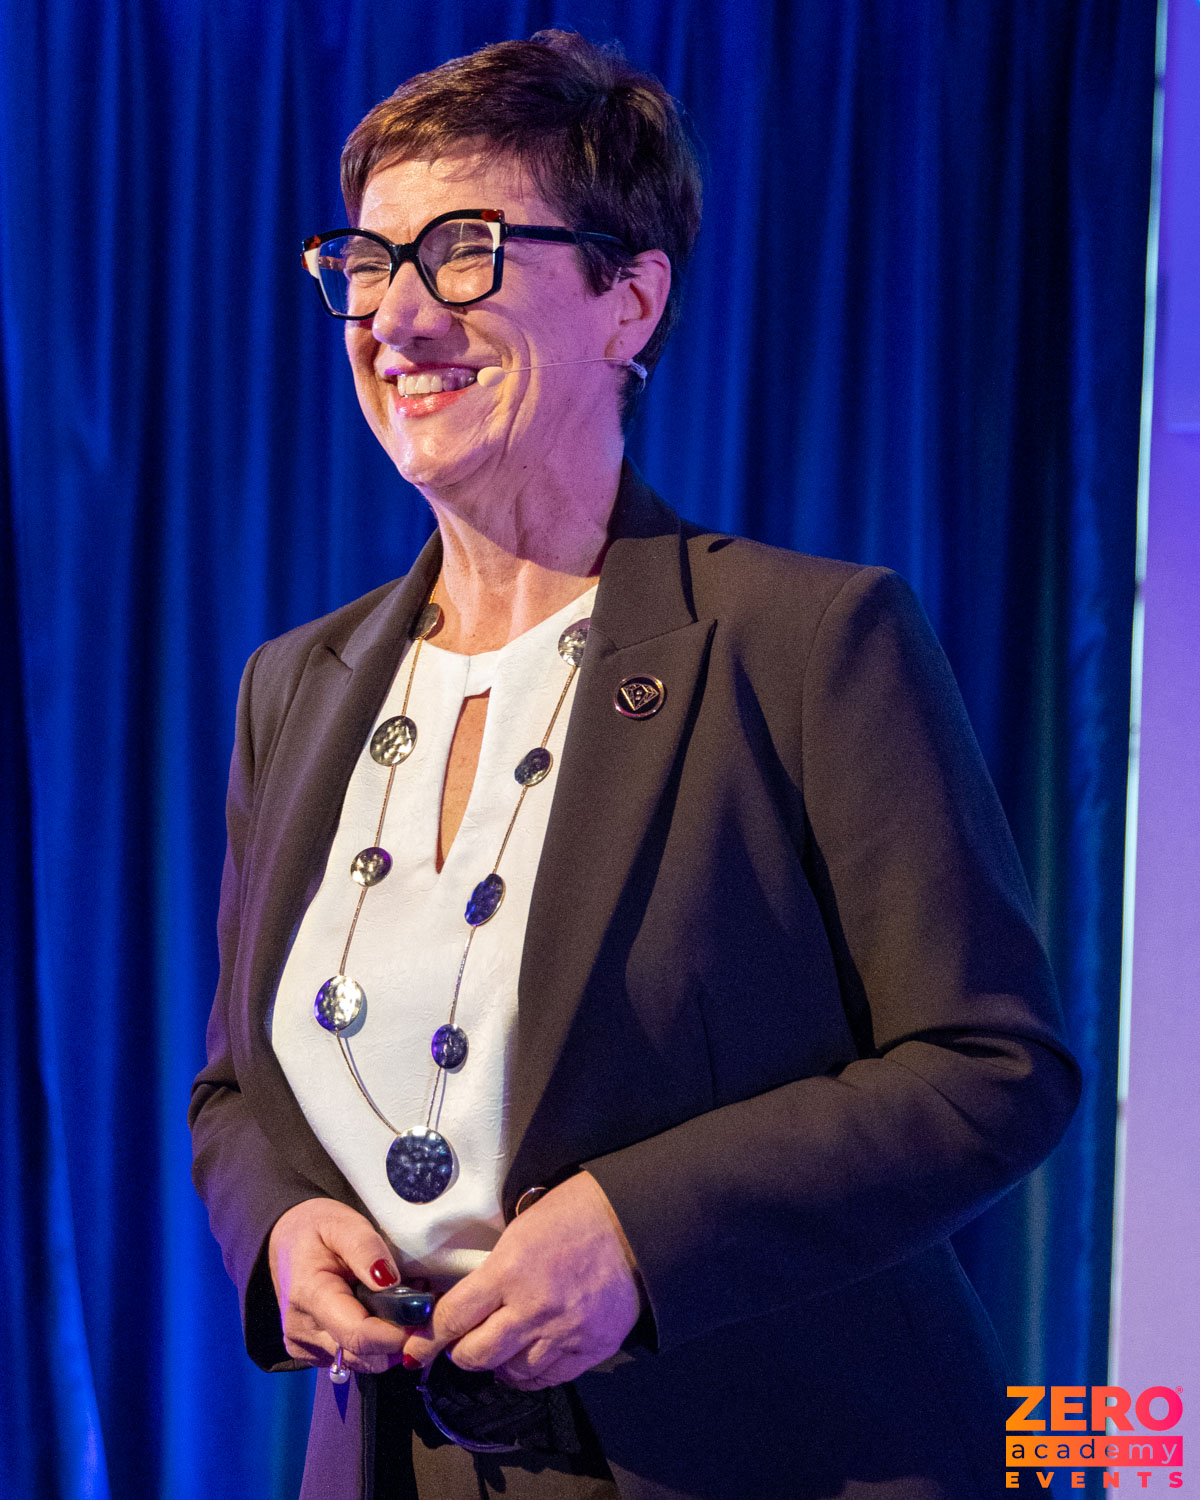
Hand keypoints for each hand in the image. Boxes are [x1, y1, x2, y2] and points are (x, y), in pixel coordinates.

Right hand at [267, 1198, 413, 1374]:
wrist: (286, 1242)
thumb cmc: (317, 1228)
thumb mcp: (343, 1223)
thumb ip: (367, 1250)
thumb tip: (390, 1281)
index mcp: (309, 1296)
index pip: (358, 1335)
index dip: (396, 1334)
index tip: (424, 1316)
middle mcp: (302, 1330)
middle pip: (364, 1356)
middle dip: (399, 1337)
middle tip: (419, 1304)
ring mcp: (305, 1346)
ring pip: (362, 1362)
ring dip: (388, 1342)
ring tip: (400, 1304)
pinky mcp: (311, 1353)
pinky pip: (352, 1359)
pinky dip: (373, 1344)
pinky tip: (379, 1314)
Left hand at [402, 1171, 643, 1389]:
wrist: (637, 1224)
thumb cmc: (577, 1212)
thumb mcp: (522, 1227)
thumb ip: (494, 1267)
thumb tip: (466, 1297)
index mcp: (509, 1270)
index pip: (453, 1318)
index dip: (427, 1338)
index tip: (414, 1348)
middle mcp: (531, 1309)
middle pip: (475, 1355)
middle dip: (459, 1352)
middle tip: (459, 1342)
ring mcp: (562, 1335)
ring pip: (510, 1372)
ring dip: (497, 1362)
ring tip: (498, 1348)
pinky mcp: (588, 1351)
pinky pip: (546, 1378)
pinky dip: (530, 1372)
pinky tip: (527, 1359)